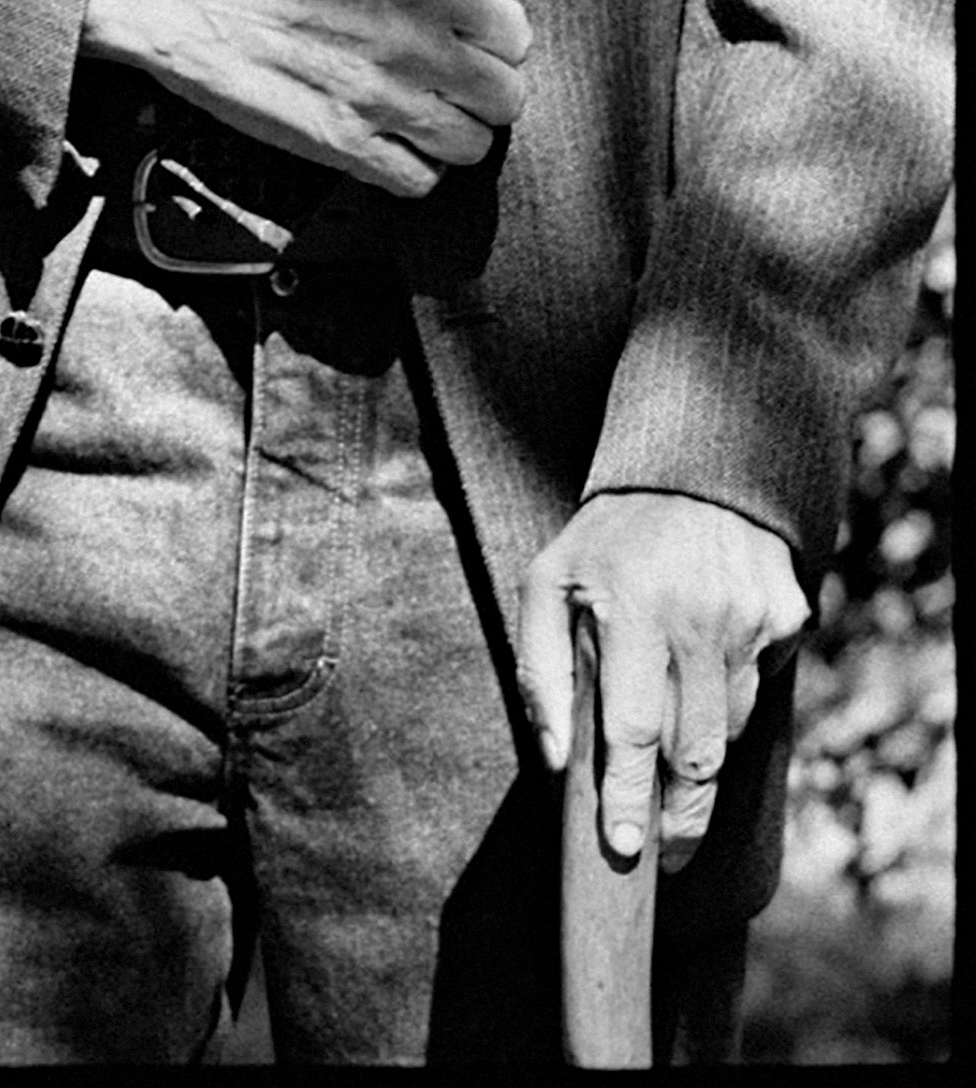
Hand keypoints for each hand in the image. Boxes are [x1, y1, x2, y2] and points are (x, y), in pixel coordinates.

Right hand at [80, 0, 528, 196]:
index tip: (476, 46)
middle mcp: (411, 42)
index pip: (513, 30)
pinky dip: (410, 171)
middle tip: (454, 90)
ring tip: (422, 124)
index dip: (497, 42)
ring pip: (473, 146)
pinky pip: (418, 182)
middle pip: (506, 96)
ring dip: (453, 137)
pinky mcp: (343, 147)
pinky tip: (387, 149)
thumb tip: (442, 1)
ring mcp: (380, 99)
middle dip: (485, 95)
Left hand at [518, 491, 809, 868]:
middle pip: (695, 752)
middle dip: (680, 817)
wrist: (692, 471)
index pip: (633, 729)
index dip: (630, 797)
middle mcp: (696, 617)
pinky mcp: (786, 616)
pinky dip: (731, 700)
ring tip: (673, 763)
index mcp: (631, 609)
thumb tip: (556, 760)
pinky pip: (760, 688)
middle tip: (662, 853)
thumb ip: (540, 669)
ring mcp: (749, 618)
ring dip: (701, 757)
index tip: (626, 849)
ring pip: (730, 729)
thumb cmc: (605, 540)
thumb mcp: (546, 583)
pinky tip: (706, 674)